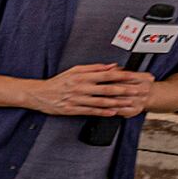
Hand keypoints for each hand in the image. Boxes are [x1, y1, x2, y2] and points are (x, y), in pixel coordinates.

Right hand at [30, 63, 153, 116]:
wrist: (39, 94)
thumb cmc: (58, 82)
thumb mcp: (74, 70)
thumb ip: (94, 68)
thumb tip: (110, 66)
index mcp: (83, 76)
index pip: (107, 75)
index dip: (123, 75)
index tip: (135, 76)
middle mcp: (81, 87)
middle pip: (107, 89)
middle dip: (125, 90)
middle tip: (138, 91)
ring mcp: (77, 99)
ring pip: (101, 102)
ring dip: (117, 103)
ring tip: (130, 103)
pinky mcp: (73, 109)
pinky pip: (90, 111)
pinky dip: (103, 112)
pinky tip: (113, 112)